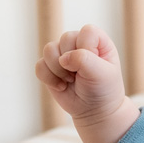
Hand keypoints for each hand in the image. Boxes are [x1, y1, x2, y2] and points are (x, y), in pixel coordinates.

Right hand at [37, 25, 139, 142]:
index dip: (87, 49)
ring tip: (70, 80)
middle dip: (71, 62)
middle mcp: (78, 43)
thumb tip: (63, 58)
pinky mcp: (50, 67)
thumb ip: (84, 60)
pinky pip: (40, 66)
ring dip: (58, 70)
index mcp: (97, 40)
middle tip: (81, 76)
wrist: (94, 110)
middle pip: (65, 39)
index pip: (87, 31)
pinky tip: (61, 86)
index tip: (94, 66)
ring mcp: (62, 54)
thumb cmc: (103, 89)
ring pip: (49, 50)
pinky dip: (49, 79)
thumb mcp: (102, 74)